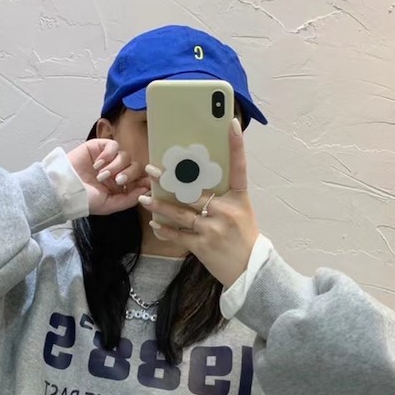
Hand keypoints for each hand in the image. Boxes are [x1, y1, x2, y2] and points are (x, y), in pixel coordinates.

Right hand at [67, 138, 151, 216]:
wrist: (64, 188)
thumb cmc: (85, 200)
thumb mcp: (109, 205)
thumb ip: (128, 199)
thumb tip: (146, 190)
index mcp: (120, 187)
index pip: (139, 179)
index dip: (143, 180)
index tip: (146, 183)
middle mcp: (116, 172)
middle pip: (135, 167)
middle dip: (128, 174)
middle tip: (117, 181)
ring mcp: (108, 159)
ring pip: (125, 156)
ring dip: (115, 166)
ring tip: (101, 175)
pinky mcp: (99, 147)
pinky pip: (113, 145)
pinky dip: (108, 154)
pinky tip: (97, 164)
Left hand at [138, 118, 260, 288]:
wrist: (250, 270)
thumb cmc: (244, 239)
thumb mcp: (241, 212)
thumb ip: (223, 197)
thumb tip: (197, 182)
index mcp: (239, 198)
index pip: (239, 167)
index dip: (236, 145)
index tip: (230, 124)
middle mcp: (226, 210)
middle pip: (193, 190)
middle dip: (169, 181)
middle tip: (151, 171)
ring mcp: (213, 228)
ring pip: (180, 213)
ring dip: (159, 205)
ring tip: (144, 199)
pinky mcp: (202, 246)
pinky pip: (178, 235)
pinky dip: (165, 230)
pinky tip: (154, 223)